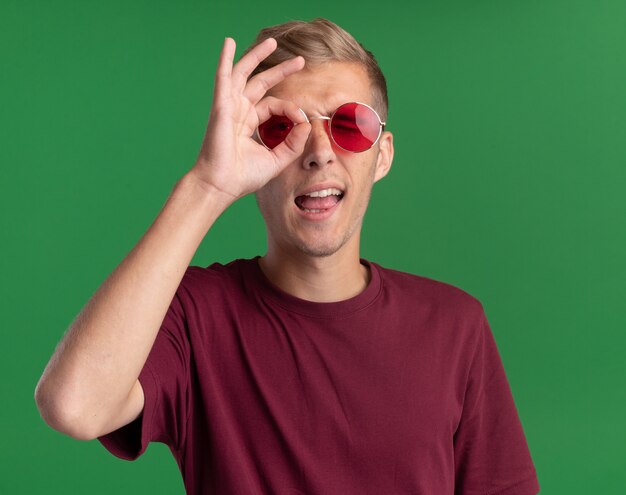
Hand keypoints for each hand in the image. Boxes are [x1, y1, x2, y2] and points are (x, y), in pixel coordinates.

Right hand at [190, 37, 310, 201]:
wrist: (222, 185)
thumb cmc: (243, 177)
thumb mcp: (276, 159)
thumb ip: (293, 143)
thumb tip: (307, 123)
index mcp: (249, 123)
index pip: (274, 105)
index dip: (291, 109)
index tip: (303, 120)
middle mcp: (239, 112)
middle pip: (261, 83)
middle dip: (280, 70)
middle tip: (300, 61)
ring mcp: (229, 107)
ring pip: (244, 74)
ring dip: (257, 56)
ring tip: (272, 42)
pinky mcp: (221, 107)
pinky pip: (223, 78)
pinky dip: (225, 59)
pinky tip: (228, 43)